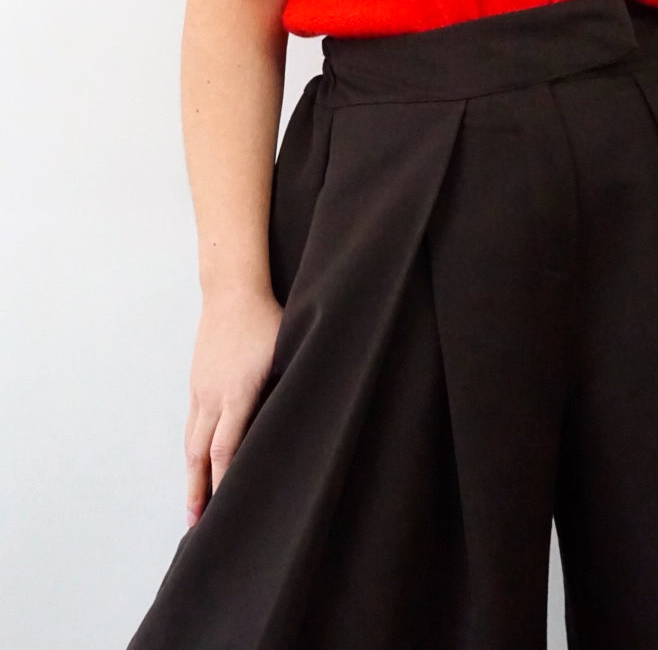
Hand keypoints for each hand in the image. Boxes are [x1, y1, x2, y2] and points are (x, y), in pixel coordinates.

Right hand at [184, 285, 283, 526]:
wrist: (232, 290)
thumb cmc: (266, 320)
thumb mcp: (287, 353)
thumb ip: (290, 387)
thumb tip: (307, 415)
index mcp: (237, 393)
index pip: (226, 449)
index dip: (223, 483)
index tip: (222, 510)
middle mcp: (213, 397)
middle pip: (200, 455)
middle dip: (198, 492)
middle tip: (196, 525)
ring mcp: (200, 390)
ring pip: (192, 442)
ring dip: (192, 475)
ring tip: (193, 505)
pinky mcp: (196, 382)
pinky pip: (192, 424)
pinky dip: (193, 449)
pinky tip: (198, 462)